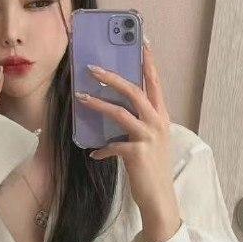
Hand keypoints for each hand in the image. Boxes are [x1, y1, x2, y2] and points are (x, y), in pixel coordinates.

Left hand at [75, 39, 180, 228]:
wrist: (159, 198)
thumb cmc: (152, 169)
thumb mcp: (149, 141)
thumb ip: (136, 125)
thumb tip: (113, 114)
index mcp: (162, 117)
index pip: (154, 83)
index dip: (147, 62)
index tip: (140, 43)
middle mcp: (157, 123)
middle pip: (134, 91)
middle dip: (112, 77)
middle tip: (92, 68)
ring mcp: (148, 137)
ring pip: (121, 112)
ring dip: (98, 103)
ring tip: (81, 97)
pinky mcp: (137, 153)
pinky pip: (112, 145)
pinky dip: (102, 148)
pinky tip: (95, 153)